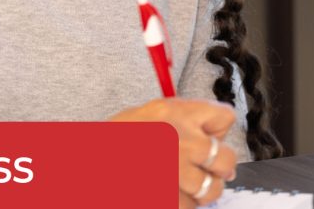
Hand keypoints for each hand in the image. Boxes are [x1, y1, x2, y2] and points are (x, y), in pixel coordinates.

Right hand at [110, 98, 237, 207]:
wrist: (88, 164)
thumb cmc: (113, 140)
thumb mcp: (146, 115)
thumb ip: (180, 120)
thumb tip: (211, 136)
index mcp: (174, 114)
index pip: (224, 118)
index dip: (218, 130)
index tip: (212, 137)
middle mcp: (179, 140)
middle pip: (226, 158)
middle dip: (219, 166)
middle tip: (208, 168)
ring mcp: (175, 172)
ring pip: (211, 189)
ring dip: (202, 190)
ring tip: (184, 184)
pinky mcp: (168, 198)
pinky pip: (190, 206)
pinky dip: (181, 204)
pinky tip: (167, 193)